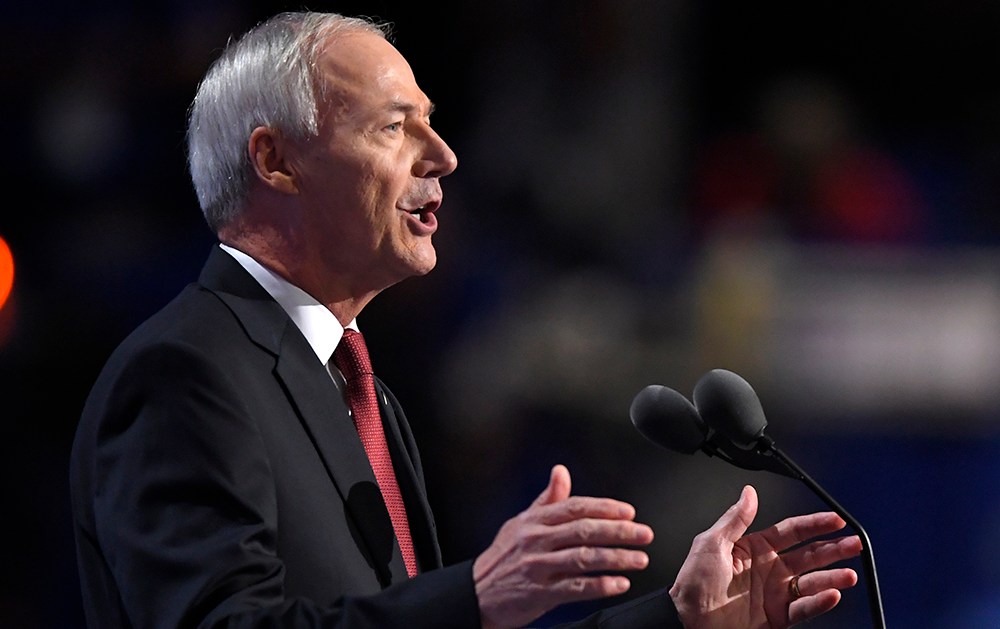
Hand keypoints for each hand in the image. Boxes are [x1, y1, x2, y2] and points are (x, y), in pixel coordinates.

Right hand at [473, 464, 653, 628]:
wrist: (476, 593)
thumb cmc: (502, 557)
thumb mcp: (520, 523)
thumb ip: (546, 499)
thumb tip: (561, 471)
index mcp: (534, 521)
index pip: (575, 508)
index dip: (604, 508)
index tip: (629, 512)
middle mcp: (537, 541)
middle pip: (583, 530)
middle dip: (618, 531)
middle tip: (644, 534)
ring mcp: (538, 566)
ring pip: (583, 558)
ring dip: (616, 559)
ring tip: (639, 559)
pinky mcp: (540, 593)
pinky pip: (576, 588)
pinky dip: (600, 586)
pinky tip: (620, 584)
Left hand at [669, 485, 862, 628]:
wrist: (689, 621)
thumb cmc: (693, 584)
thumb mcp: (711, 544)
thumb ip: (736, 519)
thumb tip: (749, 493)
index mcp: (754, 548)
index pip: (791, 531)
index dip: (815, 524)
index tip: (836, 520)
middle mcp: (768, 569)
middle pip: (809, 555)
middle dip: (834, 549)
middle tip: (855, 544)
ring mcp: (775, 593)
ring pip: (812, 582)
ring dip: (833, 577)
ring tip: (849, 574)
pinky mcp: (777, 617)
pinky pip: (804, 608)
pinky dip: (820, 602)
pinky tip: (832, 594)